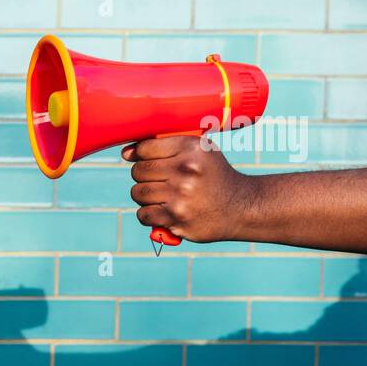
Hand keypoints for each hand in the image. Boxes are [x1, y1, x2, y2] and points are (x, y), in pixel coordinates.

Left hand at [124, 135, 258, 243]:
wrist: (241, 207)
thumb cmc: (213, 176)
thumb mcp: (200, 151)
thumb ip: (164, 147)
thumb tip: (125, 153)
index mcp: (190, 148)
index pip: (144, 148)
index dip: (141, 155)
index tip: (149, 161)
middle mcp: (185, 170)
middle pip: (138, 171)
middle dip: (144, 176)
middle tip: (161, 181)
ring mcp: (180, 196)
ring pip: (138, 192)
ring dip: (145, 196)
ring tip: (162, 196)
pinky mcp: (176, 219)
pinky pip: (143, 214)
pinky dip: (148, 214)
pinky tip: (163, 211)